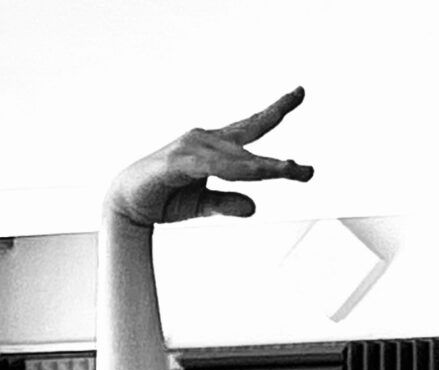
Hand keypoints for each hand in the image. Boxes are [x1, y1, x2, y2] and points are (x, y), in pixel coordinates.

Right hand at [104, 88, 312, 228]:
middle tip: (309, 167)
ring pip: (237, 158)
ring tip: (292, 172)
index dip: (274, 110)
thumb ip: (228, 203)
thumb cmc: (166, 198)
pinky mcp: (178, 162)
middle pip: (250, 135)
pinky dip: (234, 172)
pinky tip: (254, 176)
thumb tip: (255, 207)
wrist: (129, 203)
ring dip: (265, 166)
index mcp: (215, 147)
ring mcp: (191, 148)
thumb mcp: (204, 205)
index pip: (251, 127)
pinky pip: (214, 168)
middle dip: (279, 142)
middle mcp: (205, 140)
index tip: (297, 93)